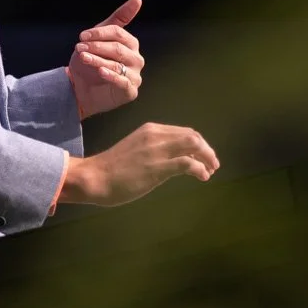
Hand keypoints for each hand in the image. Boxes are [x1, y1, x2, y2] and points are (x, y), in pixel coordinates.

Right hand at [60, 123, 219, 206]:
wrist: (95, 177)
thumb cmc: (111, 169)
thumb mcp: (135, 150)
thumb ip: (153, 151)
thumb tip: (171, 161)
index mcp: (151, 130)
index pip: (183, 131)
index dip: (198, 144)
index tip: (203, 157)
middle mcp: (156, 135)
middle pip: (193, 136)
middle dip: (206, 150)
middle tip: (213, 165)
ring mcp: (157, 150)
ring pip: (193, 145)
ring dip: (207, 158)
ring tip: (211, 170)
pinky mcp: (158, 167)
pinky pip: (187, 163)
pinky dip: (200, 169)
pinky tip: (203, 177)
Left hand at [68, 0, 144, 116]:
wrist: (81, 89)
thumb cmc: (91, 62)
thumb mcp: (99, 38)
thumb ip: (118, 19)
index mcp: (131, 43)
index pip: (118, 33)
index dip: (99, 34)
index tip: (82, 36)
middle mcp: (136, 59)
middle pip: (118, 48)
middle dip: (96, 47)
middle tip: (79, 48)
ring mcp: (135, 76)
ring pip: (117, 65)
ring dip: (97, 60)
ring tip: (83, 58)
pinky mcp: (130, 91)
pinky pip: (122, 82)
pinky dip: (110, 76)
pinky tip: (100, 72)